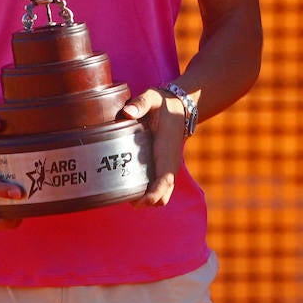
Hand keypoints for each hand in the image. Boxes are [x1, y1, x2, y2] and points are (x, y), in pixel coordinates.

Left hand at [120, 89, 187, 206]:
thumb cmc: (163, 105)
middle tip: (123, 195)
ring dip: (147, 200)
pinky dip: (149, 194)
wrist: (180, 108)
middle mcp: (170, 166)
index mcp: (166, 154)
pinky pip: (160, 189)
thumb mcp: (152, 99)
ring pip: (162, 196)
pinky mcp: (166, 169)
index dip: (151, 197)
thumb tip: (127, 112)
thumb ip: (140, 103)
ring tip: (125, 191)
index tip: (136, 201)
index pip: (163, 183)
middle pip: (162, 198)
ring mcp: (169, 169)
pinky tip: (132, 185)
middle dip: (145, 203)